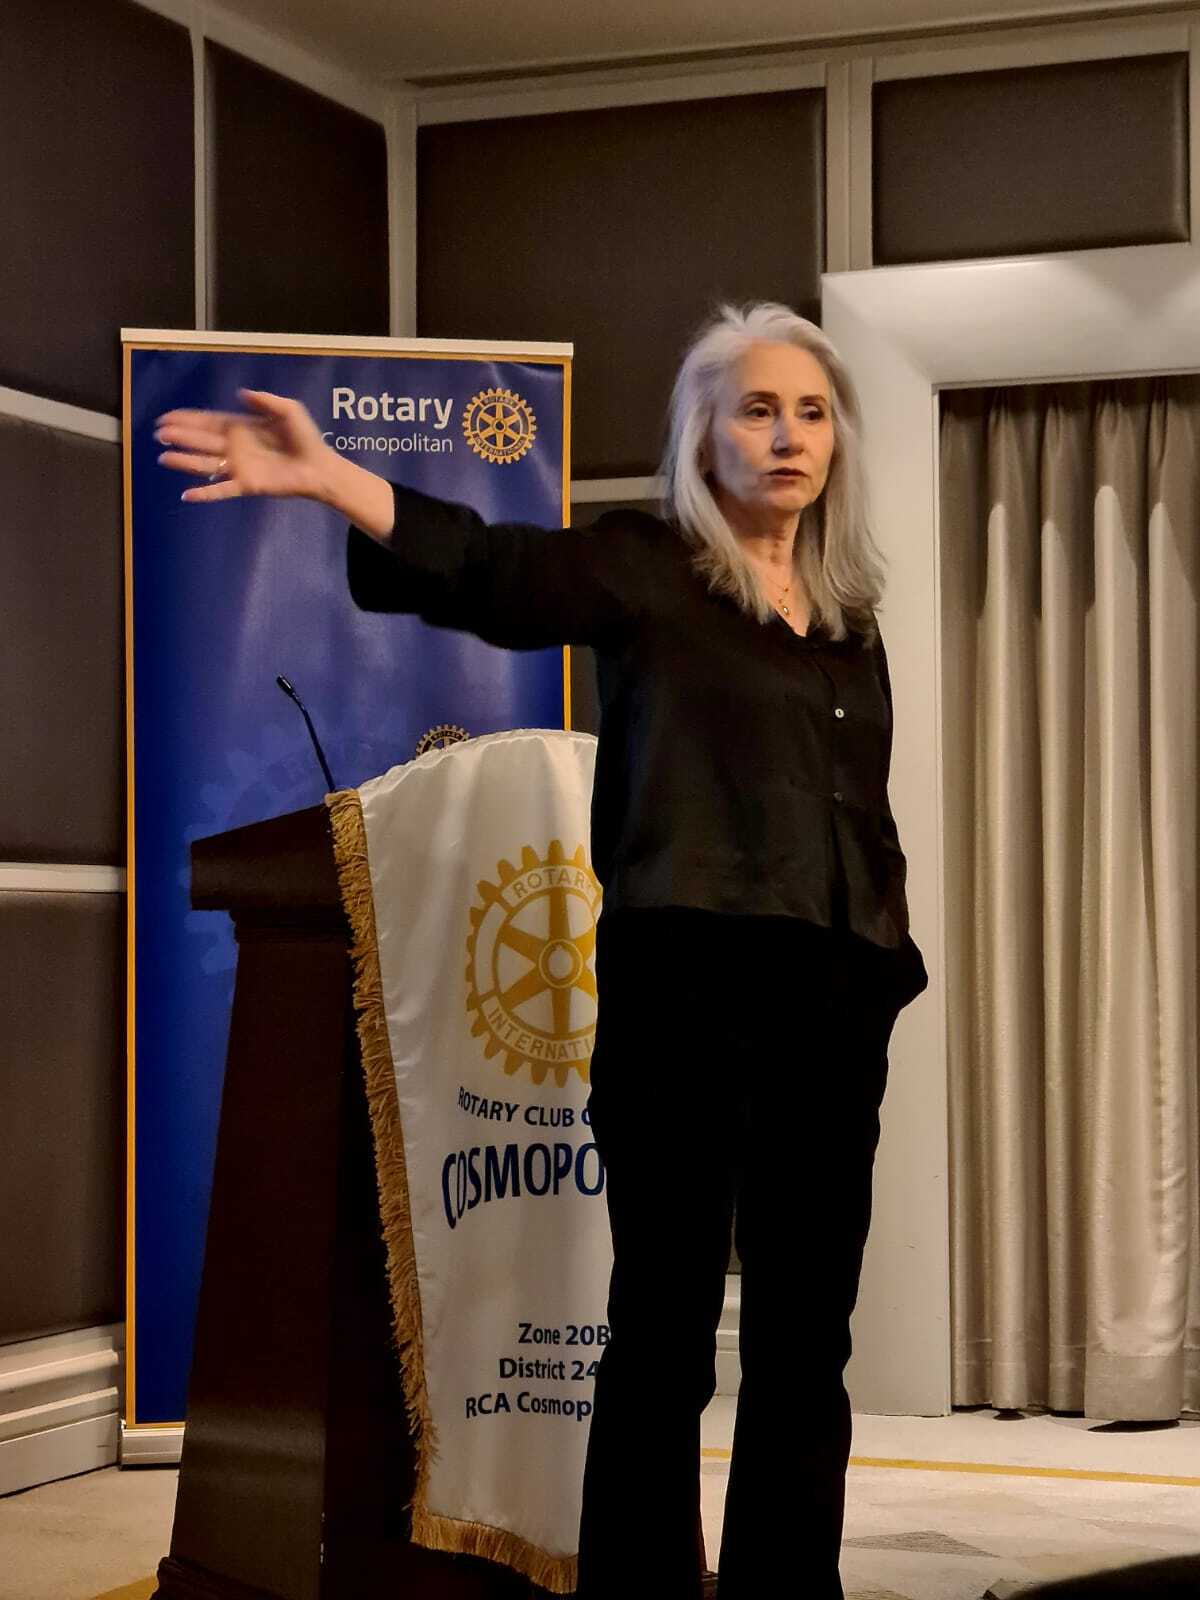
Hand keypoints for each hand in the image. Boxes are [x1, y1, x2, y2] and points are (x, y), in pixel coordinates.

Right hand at [156, 389, 332, 502]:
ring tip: (163, 458)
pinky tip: (186, 496)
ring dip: (184, 461)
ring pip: (205, 464)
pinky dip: (205, 494)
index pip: (207, 422)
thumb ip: (265, 400)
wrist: (319, 466)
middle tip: (159, 434)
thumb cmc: (305, 438)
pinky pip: (222, 490)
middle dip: (180, 437)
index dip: (187, 419)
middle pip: (201, 441)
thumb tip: (241, 394)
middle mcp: (235, 447)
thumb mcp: (288, 409)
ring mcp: (239, 467)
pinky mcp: (247, 485)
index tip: (165, 417)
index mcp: (240, 427)